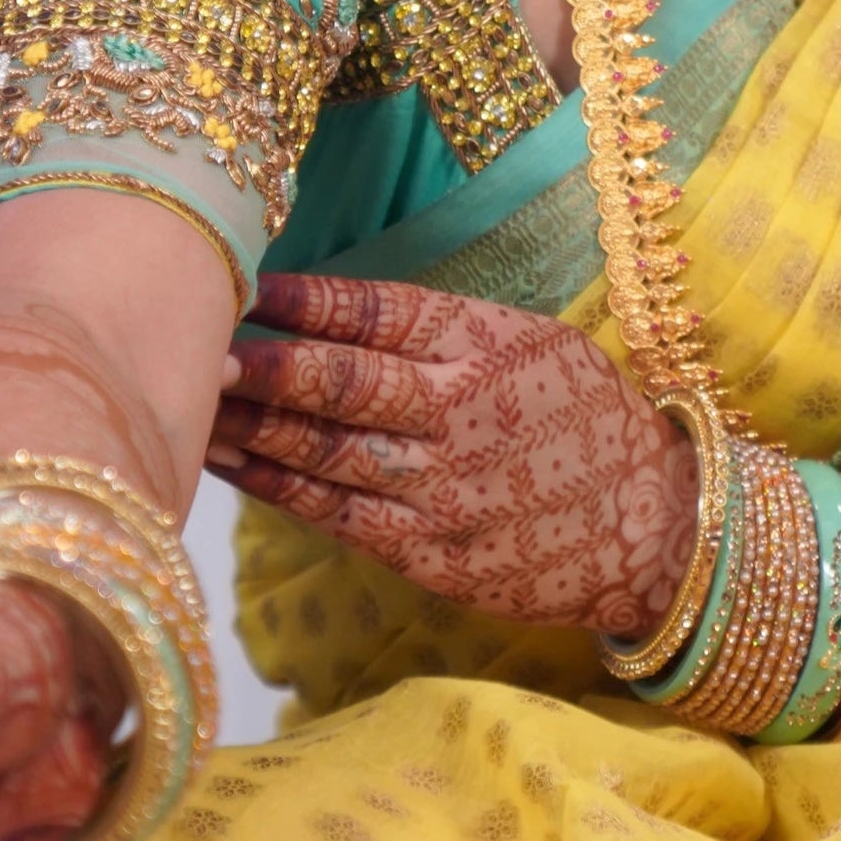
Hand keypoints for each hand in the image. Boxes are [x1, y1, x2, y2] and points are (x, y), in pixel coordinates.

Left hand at [208, 271, 696, 640]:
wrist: (652, 528)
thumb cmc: (580, 419)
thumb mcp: (532, 344)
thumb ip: (443, 329)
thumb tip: (329, 307)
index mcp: (488, 346)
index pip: (380, 314)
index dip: (307, 301)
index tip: (248, 286)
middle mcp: (462, 415)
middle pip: (341, 385)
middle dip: (261, 365)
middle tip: (197, 344)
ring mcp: (444, 490)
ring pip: (324, 454)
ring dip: (249, 428)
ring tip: (189, 401)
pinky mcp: (430, 554)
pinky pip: (334, 515)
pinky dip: (273, 487)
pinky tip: (229, 462)